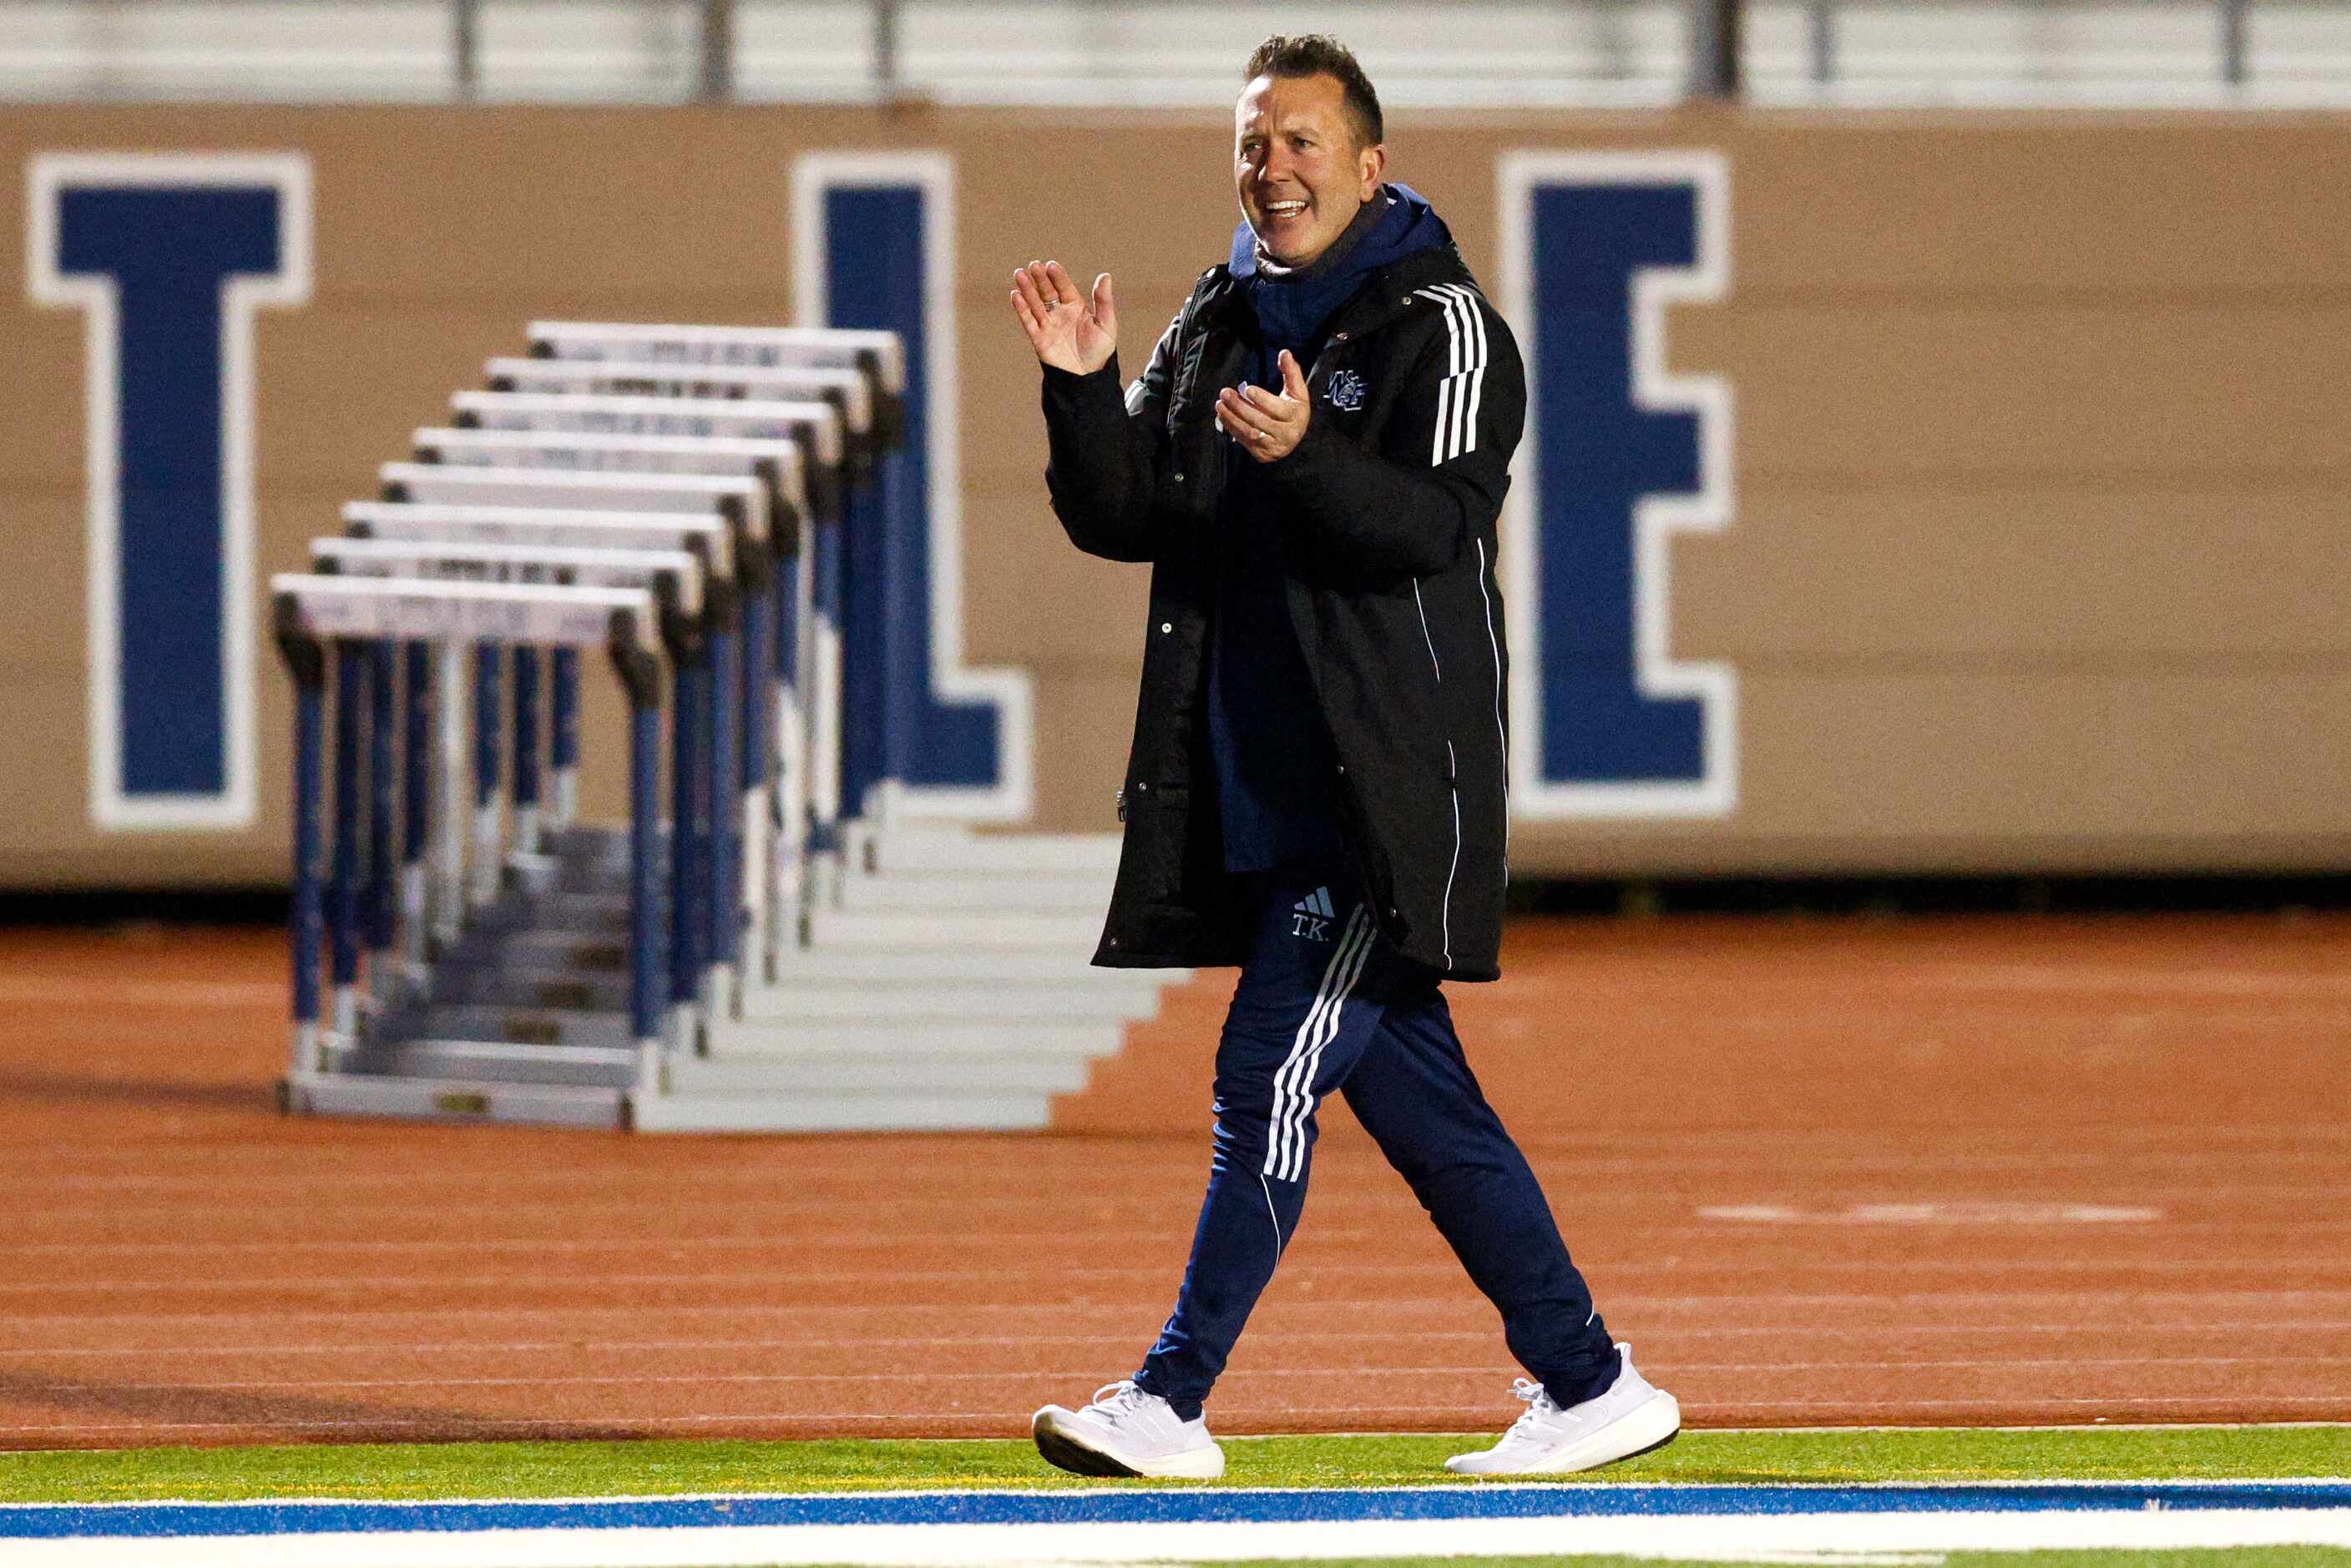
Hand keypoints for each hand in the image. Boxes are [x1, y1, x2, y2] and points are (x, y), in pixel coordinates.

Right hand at [1011, 260, 1115, 374]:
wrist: (1088, 377)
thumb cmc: (1099, 351)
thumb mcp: (1106, 324)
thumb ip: (1104, 300)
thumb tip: (1105, 276)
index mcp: (1075, 307)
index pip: (1064, 287)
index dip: (1057, 276)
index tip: (1051, 265)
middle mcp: (1060, 313)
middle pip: (1047, 292)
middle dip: (1040, 279)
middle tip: (1034, 265)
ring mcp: (1048, 325)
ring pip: (1035, 303)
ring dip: (1027, 289)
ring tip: (1020, 274)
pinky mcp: (1039, 338)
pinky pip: (1028, 321)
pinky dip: (1022, 308)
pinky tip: (1016, 295)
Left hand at [1216, 349, 1310, 462]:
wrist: (1294, 437)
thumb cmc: (1294, 409)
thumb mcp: (1297, 391)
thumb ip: (1291, 371)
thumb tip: (1284, 352)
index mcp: (1297, 417)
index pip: (1278, 409)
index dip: (1262, 399)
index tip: (1247, 388)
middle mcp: (1287, 435)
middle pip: (1260, 421)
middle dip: (1240, 406)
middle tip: (1225, 392)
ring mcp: (1274, 447)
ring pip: (1250, 432)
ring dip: (1232, 418)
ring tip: (1220, 404)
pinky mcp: (1262, 454)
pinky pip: (1244, 440)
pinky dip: (1231, 427)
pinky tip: (1222, 415)